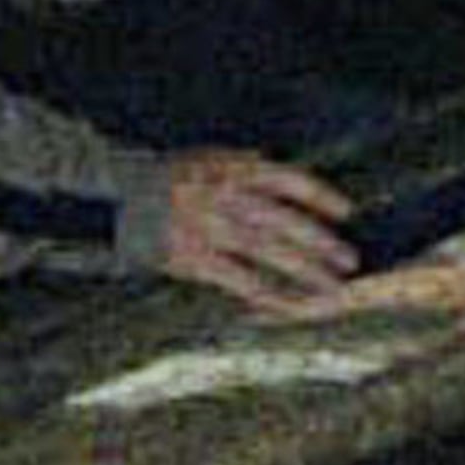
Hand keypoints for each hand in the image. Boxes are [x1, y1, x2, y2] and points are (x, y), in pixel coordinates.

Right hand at [160, 150, 358, 312]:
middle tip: (351, 260)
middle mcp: (222, 195)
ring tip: (334, 288)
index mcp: (229, 167)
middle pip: (282, 219)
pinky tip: (293, 306)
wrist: (113, 198)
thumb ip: (245, 167)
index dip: (319, 195)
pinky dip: (270, 293)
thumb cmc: (166, 179)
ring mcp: (207, 227)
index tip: (347, 212)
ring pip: (267, 250)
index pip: (285, 178)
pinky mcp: (192, 258)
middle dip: (321, 241)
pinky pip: (240, 279)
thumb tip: (288, 176)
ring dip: (305, 270)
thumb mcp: (206, 159)